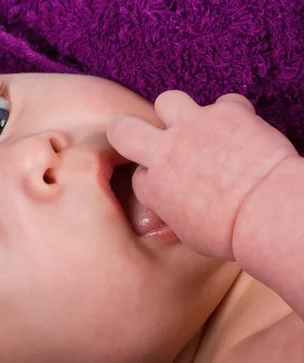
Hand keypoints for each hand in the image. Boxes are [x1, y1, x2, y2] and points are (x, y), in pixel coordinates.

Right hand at [107, 91, 297, 258]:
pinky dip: (231, 115)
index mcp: (153, 187)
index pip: (138, 175)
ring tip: (195, 127)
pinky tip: (239, 129)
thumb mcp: (189, 235)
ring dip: (177, 113)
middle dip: (127, 131)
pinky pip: (224, 102)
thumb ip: (174, 215)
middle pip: (123, 129)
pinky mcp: (226, 112)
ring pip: (167, 101)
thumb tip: (172, 215)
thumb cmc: (229, 234)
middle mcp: (165, 153)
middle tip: (144, 138)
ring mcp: (193, 127)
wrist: (265, 212)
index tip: (168, 185)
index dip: (152, 177)